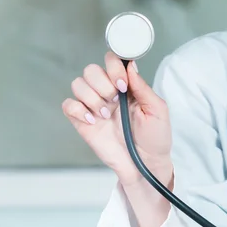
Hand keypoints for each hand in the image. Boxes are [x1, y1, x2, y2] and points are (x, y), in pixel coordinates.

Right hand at [62, 52, 172, 187]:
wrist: (145, 164)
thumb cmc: (155, 138)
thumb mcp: (157, 111)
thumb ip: (143, 87)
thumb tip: (131, 66)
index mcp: (126, 87)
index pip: (112, 62)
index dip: (113, 68)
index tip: (122, 84)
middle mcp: (108, 93)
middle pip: (91, 70)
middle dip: (101, 83)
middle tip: (114, 100)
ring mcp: (94, 107)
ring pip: (78, 84)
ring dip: (91, 97)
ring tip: (106, 114)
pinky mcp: (83, 122)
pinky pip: (68, 105)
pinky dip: (78, 110)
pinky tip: (93, 120)